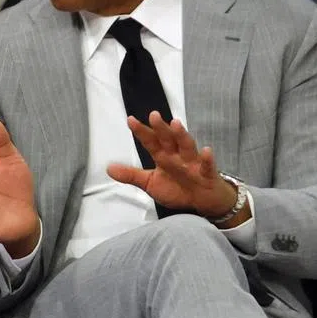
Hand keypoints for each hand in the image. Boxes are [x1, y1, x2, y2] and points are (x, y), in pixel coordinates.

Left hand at [109, 113, 236, 217]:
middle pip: (168, 140)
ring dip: (182, 135)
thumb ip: (131, 175)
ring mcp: (193, 164)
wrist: (203, 202)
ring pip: (187, 147)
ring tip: (176, 124)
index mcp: (164, 157)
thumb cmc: (178, 189)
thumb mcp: (150, 183)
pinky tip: (205, 151)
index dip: (141, 132)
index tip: (130, 120)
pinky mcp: (207, 174)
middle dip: (161, 128)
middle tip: (154, 115)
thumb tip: (109, 168)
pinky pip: (208, 166)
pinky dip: (207, 159)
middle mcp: (177, 156)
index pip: (151, 142)